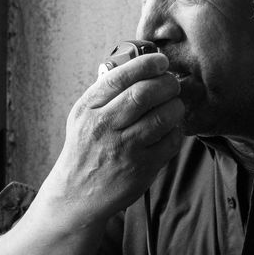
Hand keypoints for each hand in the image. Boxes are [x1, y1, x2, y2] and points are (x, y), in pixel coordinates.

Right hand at [42, 52, 183, 225]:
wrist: (77, 193)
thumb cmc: (84, 148)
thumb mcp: (82, 116)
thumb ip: (105, 93)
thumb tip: (139, 67)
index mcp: (88, 109)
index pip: (119, 77)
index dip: (145, 64)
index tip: (160, 60)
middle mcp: (104, 127)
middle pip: (144, 94)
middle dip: (166, 83)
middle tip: (171, 83)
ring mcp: (124, 149)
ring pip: (162, 116)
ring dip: (175, 106)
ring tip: (173, 105)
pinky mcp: (142, 168)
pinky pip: (170, 141)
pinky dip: (176, 130)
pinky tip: (170, 128)